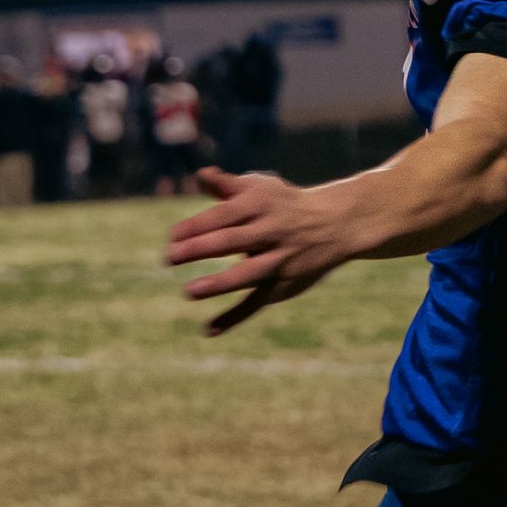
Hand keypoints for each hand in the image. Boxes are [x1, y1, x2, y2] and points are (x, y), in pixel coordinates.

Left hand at [165, 169, 346, 335]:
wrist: (336, 223)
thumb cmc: (285, 204)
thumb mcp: (261, 188)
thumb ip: (227, 185)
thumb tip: (200, 176)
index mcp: (260, 206)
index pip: (223, 216)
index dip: (197, 226)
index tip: (173, 236)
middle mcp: (271, 232)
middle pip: (231, 241)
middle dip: (200, 248)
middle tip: (170, 257)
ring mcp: (279, 260)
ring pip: (247, 274)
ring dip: (219, 283)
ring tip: (189, 291)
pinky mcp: (284, 285)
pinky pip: (257, 302)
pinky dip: (235, 317)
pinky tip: (209, 329)